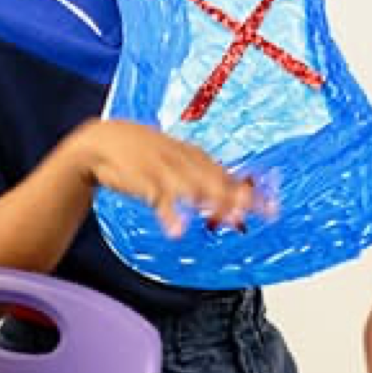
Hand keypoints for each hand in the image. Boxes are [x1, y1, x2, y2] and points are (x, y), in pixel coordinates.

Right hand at [67, 119, 271, 237]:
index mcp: (191, 154)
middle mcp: (182, 160)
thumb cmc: (140, 151)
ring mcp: (163, 169)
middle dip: (234, 198)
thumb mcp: (171, 157)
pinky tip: (178, 231)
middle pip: (215, 180)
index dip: (248, 191)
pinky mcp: (142, 181)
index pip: (226, 173)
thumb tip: (226, 199)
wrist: (101, 141)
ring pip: (192, 187)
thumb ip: (198, 175)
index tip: (271, 209)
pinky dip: (169, 215)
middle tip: (252, 215)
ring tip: (227, 219)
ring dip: (210, 202)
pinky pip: (158, 199)